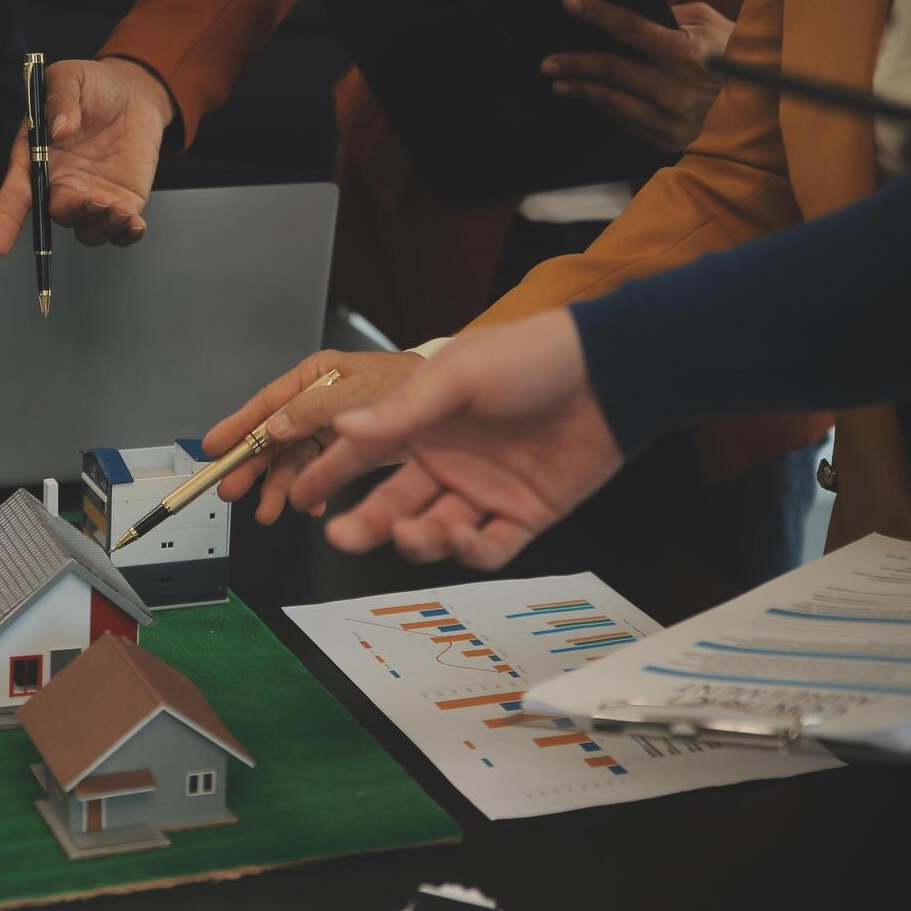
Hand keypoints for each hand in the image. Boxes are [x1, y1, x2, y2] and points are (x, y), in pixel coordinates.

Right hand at [0, 57, 174, 253]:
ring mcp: (90, 198)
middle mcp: (59, 185)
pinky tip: (135, 223)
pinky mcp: (121, 203)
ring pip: (88, 231)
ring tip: (121, 208)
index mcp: (36, 159)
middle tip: (96, 199)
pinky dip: (127, 234)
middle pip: (57, 215)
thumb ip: (60, 99)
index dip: (5, 222)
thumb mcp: (70, 77)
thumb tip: (59, 129)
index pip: (15, 195)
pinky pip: (120, 232)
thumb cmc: (92, 85)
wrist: (132, 93)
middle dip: (75, 213)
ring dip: (103, 226)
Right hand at [201, 349, 423, 524]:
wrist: (474, 399)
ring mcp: (341, 429)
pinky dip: (314, 493)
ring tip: (267, 511)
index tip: (213, 446)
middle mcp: (326, 403)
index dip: (239, 426)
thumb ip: (318, 407)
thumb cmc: (423, 378)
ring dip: (279, 486)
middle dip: (253, 465)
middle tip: (231, 489)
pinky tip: (309, 506)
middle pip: (277, 437)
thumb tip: (276, 426)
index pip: (270, 402)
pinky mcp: (360, 455)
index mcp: (322, 376)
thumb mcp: (366, 386)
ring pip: (299, 461)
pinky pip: (326, 475)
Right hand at [288, 311, 622, 569]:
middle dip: (366, 524)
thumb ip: (401, 411)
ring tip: (414, 533)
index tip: (300, 494)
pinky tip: (463, 540)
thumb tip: (342, 427)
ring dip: (418, 540)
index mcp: (424, 423)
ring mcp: (484, 491)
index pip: (365, 456)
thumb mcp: (457, 376)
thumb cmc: (532, 357)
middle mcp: (448, 461)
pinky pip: (488, 549)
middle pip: (394, 505)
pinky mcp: (523, 516)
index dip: (331, 475)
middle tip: (342, 535)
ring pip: (435, 532)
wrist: (610, 374)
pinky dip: (470, 552)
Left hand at [542, 0, 734, 151]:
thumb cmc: (735, 58)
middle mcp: (675, 87)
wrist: (762, 109)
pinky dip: (605, 108)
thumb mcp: (711, 25)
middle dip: (575, 63)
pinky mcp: (666, 139)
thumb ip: (673, 17)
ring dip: (581, 90)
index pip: (631, 27)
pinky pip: (625, 122)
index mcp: (686, 51)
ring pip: (612, 101)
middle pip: (612, 70)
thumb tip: (632, 17)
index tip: (571, 3)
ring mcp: (669, 117)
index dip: (598, 14)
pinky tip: (591, 99)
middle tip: (549, 62)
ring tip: (560, 81)